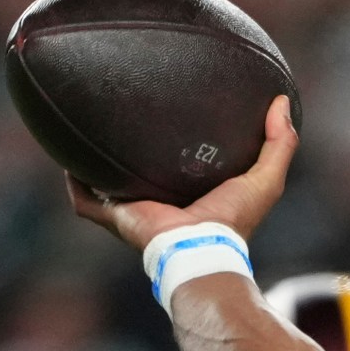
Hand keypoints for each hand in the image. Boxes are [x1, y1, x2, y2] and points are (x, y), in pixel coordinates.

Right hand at [66, 94, 298, 250]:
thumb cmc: (233, 220)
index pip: (176, 166)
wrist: (200, 248)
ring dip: (94, 161)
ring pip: (104, 183)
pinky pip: (84, 198)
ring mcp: (131, 210)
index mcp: (188, 194)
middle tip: (121, 114)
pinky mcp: (114, 216)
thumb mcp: (266, 178)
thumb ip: (280, 143)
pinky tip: (67, 157)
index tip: (170, 114)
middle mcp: (157, 201)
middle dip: (128, 149)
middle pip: (136, 171)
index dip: (172, 143)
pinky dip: (74, 181)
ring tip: (85, 127)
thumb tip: (282, 102)